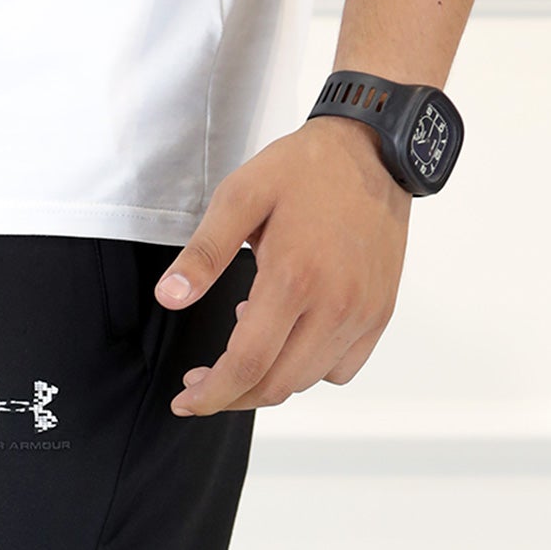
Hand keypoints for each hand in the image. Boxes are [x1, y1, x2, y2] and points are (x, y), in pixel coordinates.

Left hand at [155, 118, 410, 414]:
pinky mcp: (380, 313)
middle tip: (203, 382)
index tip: (186, 401)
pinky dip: (308, 369)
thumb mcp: (241, 195)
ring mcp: (363, 312)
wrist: (374, 148)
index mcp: (294, 278)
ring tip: (248, 340)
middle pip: (275, 385)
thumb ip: (204, 252)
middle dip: (232, 395)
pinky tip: (291, 338)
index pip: (247, 365)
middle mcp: (335, 304)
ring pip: (305, 381)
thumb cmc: (305, 168)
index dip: (211, 394)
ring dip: (268, 378)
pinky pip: (340, 370)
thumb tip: (169, 298)